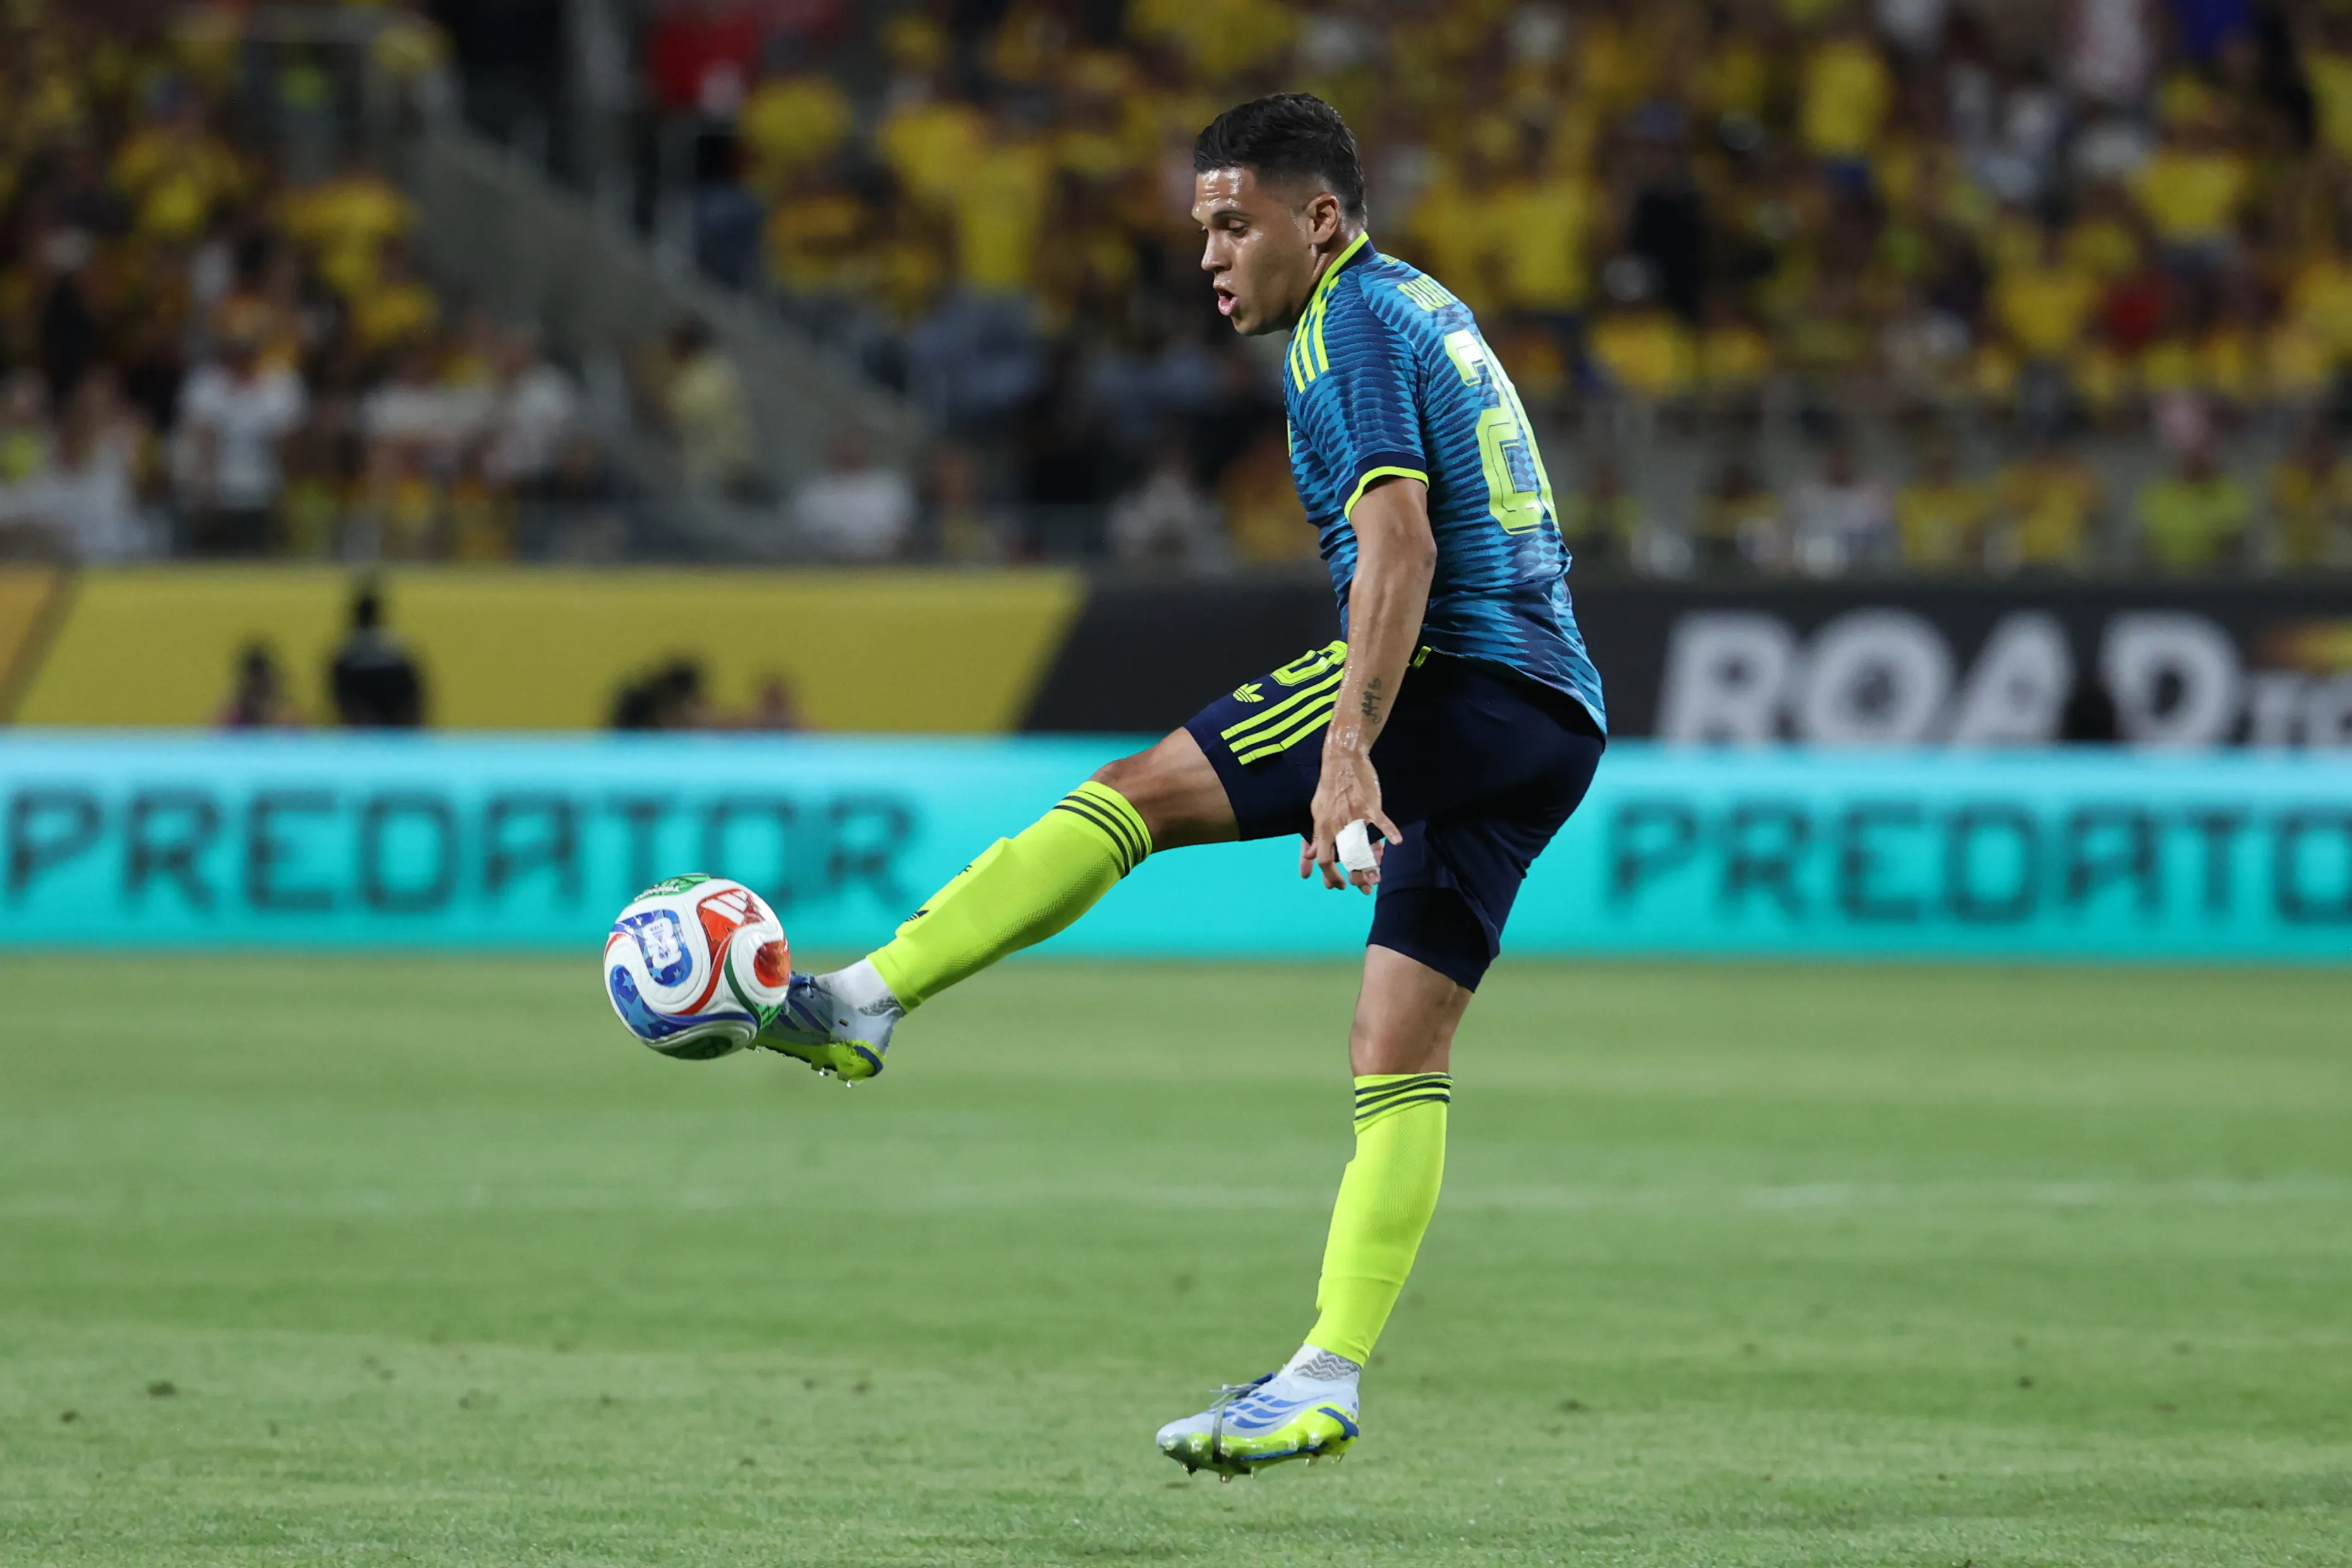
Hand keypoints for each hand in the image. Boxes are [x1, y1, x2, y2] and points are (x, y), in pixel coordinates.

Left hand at [1301, 747, 1399, 894]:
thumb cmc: (1330, 786)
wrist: (1342, 759)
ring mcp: (1354, 815)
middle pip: (1346, 859)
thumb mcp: (1317, 811)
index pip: (1324, 860)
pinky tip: (1396, 842)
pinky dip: (1389, 832)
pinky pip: (1381, 822)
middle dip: (1356, 877)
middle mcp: (1337, 825)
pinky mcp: (1370, 805)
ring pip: (1364, 846)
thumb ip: (1315, 835)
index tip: (1339, 886)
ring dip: (1372, 864)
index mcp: (1322, 827)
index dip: (1332, 876)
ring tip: (1377, 876)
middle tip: (1364, 887)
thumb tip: (1309, 856)